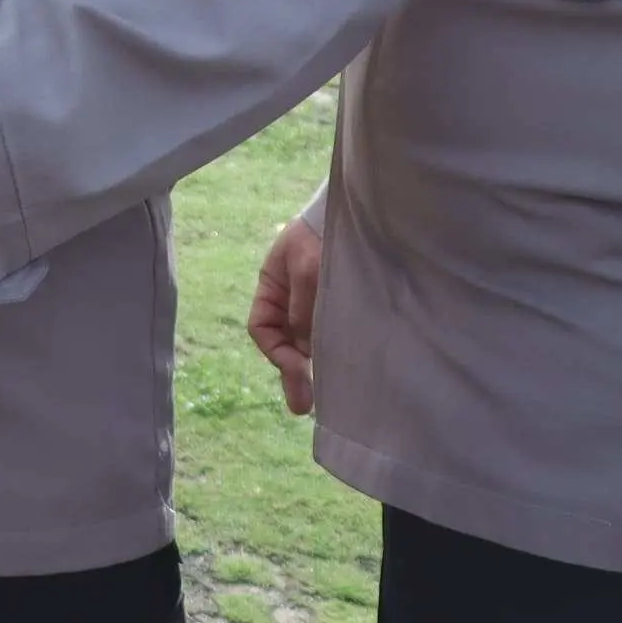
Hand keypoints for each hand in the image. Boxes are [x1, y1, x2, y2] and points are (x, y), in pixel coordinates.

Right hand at [249, 214, 323, 414]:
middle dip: (293, 372)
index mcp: (271, 288)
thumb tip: (303, 352)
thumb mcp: (307, 269)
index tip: (298, 369)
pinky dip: (331, 353)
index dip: (276, 353)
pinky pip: (328, 335)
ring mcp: (314, 305)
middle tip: (304, 406)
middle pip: (285, 343)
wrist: (358, 215)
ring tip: (326, 395)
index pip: (263, 329)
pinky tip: (343, 370)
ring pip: (307, 343)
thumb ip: (303, 309)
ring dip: (314, 365)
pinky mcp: (339, 307)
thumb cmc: (323, 236)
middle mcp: (289, 301)